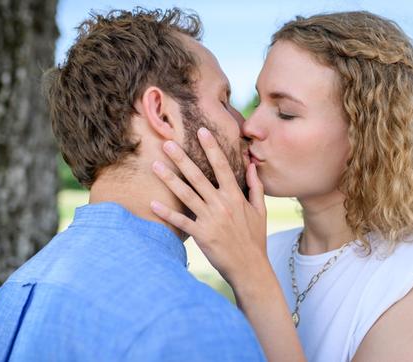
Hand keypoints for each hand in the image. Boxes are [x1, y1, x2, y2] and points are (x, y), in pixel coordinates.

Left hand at [149, 127, 267, 286]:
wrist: (251, 267)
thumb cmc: (255, 238)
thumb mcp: (260, 210)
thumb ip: (255, 186)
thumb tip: (251, 165)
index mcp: (235, 196)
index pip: (223, 166)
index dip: (212, 148)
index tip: (202, 131)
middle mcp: (222, 204)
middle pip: (199, 177)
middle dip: (182, 158)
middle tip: (167, 143)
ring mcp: (211, 219)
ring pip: (186, 195)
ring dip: (169, 179)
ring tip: (155, 165)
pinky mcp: (202, 235)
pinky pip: (181, 222)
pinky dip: (167, 214)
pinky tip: (152, 204)